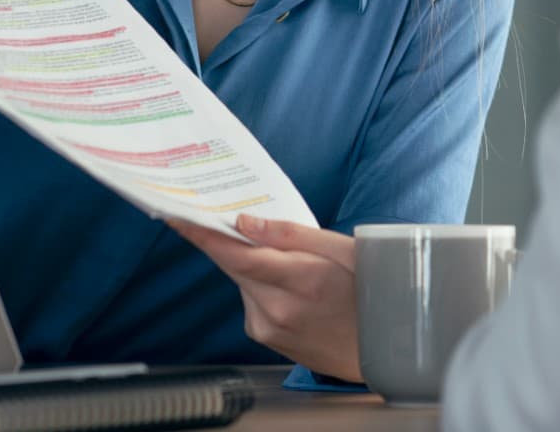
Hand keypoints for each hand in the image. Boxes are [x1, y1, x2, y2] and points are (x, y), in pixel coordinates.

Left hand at [169, 214, 359, 381]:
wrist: (381, 346)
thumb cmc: (368, 291)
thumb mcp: (342, 249)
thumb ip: (291, 235)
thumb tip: (245, 223)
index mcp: (302, 280)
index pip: (239, 255)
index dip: (204, 235)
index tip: (178, 217)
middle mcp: (279, 309)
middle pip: (234, 265)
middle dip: (227, 240)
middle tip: (221, 214)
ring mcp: (270, 327)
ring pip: (243, 281)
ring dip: (251, 264)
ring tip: (290, 262)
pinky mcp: (266, 336)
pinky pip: (251, 299)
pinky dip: (259, 285)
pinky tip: (289, 286)